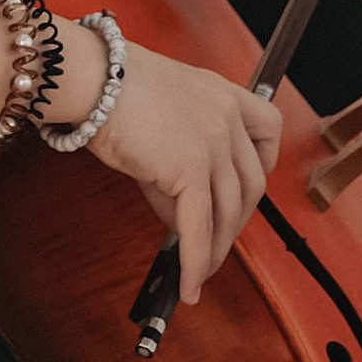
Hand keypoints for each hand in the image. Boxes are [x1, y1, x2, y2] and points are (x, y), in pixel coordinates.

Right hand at [86, 39, 283, 305]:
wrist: (93, 78)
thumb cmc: (111, 89)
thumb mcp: (160, 117)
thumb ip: (178, 163)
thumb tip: (180, 218)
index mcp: (223, 94)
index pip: (268, 129)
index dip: (262, 164)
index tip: (244, 188)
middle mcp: (227, 117)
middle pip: (250, 184)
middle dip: (234, 220)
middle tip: (214, 242)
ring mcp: (213, 143)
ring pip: (227, 211)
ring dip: (214, 249)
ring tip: (199, 272)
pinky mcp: (190, 168)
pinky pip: (199, 226)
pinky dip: (195, 261)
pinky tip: (189, 283)